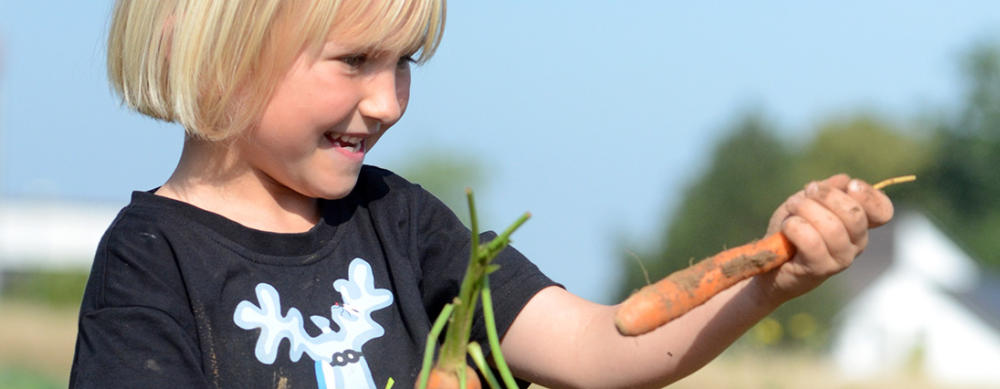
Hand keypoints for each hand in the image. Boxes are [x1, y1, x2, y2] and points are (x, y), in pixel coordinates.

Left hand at [759, 174, 893, 301]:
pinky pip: (812, 242)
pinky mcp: (820, 269)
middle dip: (826, 196)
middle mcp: (857, 243)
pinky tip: (787, 227)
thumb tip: (843, 180)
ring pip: (832, 227)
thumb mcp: (809, 201)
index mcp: (860, 225)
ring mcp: (841, 259)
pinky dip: (795, 227)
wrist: (770, 261)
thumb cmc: (792, 229)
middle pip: (855, 214)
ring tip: (791, 207)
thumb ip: (828, 190)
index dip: (868, 194)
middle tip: (805, 193)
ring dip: (805, 209)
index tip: (848, 185)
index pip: (883, 211)